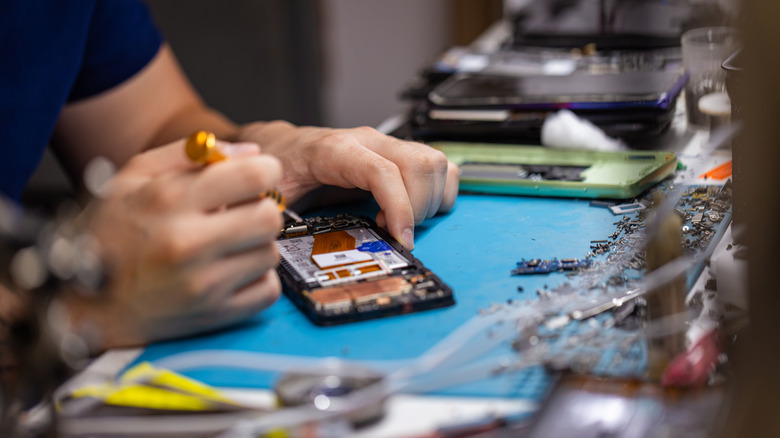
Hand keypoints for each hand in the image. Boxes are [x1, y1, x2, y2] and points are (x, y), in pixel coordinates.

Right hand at [62, 139, 283, 349]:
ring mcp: (202, 284)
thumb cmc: (109, 234)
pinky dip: (256, 280)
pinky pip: (268, 290)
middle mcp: (187, 243)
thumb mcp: (134, 177)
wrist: (85, 305)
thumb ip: (192, 154)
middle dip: (261, 209)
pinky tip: (230, 271)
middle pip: (270, 216)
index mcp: (168, 201)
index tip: (256, 177)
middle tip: (241, 213)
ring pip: (270, 253)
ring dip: (256, 246)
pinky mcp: (214, 315)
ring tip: (227, 245)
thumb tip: (251, 153)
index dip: (265, 171)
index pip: (254, 176)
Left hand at [237, 121, 458, 248]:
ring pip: (435, 164)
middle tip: (395, 232)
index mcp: (335, 149)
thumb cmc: (279, 168)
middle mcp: (368, 141)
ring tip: (401, 221)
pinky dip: (438, 192)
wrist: (282, 146)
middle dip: (417, 208)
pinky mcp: (400, 154)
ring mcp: (387, 145)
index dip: (400, 207)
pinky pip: (440, 166)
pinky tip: (414, 209)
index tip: (401, 239)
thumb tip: (286, 244)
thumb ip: (279, 213)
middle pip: (420, 166)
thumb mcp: (271, 192)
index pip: (383, 171)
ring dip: (430, 201)